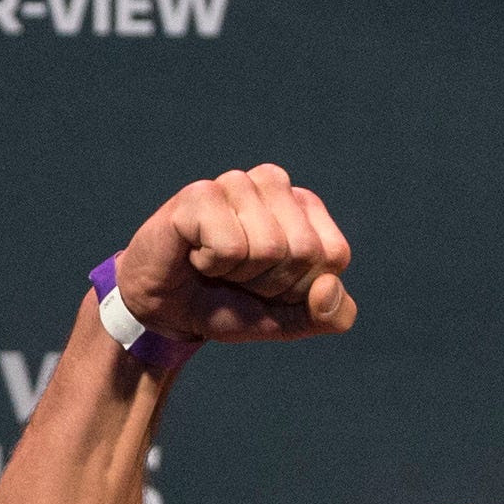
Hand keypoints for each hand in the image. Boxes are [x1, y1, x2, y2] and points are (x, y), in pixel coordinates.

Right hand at [114, 164, 357, 343]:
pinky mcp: (200, 193)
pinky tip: (195, 254)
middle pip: (304, 252)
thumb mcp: (291, 320)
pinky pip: (230, 246)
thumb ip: (330, 315)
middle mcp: (274, 183)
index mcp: (306, 206)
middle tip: (240, 277)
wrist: (169, 310)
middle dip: (273, 284)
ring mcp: (236, 182)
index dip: (302, 288)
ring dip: (241, 275)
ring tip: (218, 265)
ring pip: (270, 248)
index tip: (271, 285)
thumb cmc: (232, 303)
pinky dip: (212, 265)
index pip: (334, 255)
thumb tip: (329, 287)